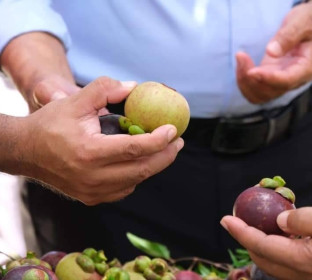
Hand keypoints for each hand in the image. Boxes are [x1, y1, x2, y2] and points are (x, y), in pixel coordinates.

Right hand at [20, 77, 183, 204]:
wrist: (26, 151)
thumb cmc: (50, 124)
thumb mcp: (75, 100)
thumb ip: (105, 89)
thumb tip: (134, 88)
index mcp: (90, 152)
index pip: (135, 148)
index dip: (159, 140)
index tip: (174, 130)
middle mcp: (92, 177)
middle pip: (142, 169)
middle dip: (166, 155)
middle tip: (178, 142)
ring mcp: (92, 191)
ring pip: (135, 181)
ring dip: (153, 165)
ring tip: (164, 150)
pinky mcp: (91, 198)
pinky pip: (123, 189)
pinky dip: (136, 175)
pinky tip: (140, 162)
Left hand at [221, 207, 311, 279]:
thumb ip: (302, 220)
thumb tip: (279, 221)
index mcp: (303, 260)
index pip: (260, 244)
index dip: (239, 231)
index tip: (225, 219)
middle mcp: (302, 274)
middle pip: (261, 256)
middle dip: (245, 237)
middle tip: (239, 218)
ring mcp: (310, 278)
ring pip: (273, 262)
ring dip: (259, 243)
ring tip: (255, 223)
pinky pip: (287, 263)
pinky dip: (276, 247)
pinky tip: (282, 233)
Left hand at [236, 0, 311, 103]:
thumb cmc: (311, 21)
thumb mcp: (303, 22)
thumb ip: (288, 36)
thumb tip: (271, 52)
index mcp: (306, 68)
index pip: (287, 81)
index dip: (268, 79)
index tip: (252, 71)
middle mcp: (294, 80)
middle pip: (270, 92)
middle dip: (252, 79)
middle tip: (241, 55)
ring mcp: (281, 81)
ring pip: (259, 95)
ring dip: (245, 82)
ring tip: (240, 57)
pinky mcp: (270, 77)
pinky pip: (254, 90)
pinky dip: (244, 81)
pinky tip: (241, 63)